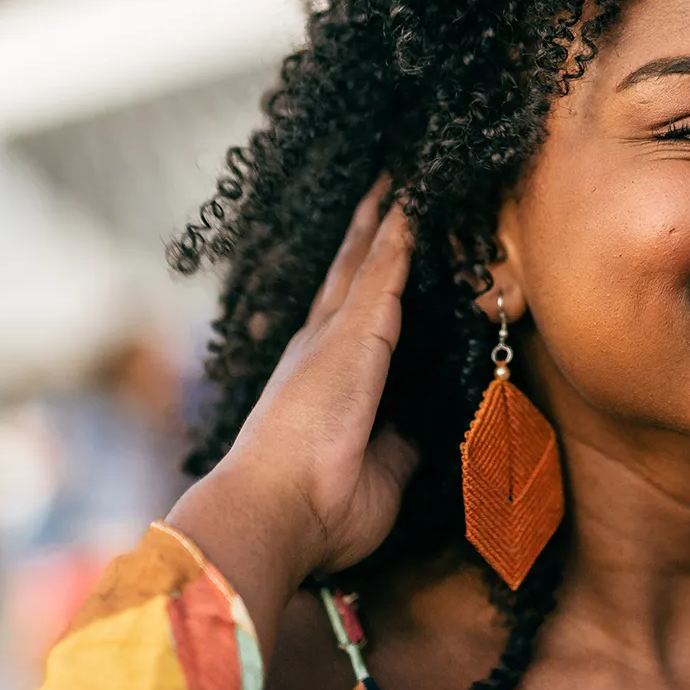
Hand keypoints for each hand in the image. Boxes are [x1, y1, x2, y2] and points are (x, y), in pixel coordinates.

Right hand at [167, 178, 417, 650]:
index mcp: (322, 383)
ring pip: (368, 262)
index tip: (382, 251)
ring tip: (400, 176)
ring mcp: (334, 336)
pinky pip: (386, 268)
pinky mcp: (354, 332)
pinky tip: (412, 199)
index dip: (367, 284)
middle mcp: (320, 349)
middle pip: (351, 276)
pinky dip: (400, 232)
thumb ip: (396, 447)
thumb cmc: (317, 510)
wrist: (274, 513)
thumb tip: (415, 432)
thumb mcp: (376, 475)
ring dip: (385, 219)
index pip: (352, 321)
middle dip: (368, 233)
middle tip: (385, 188)